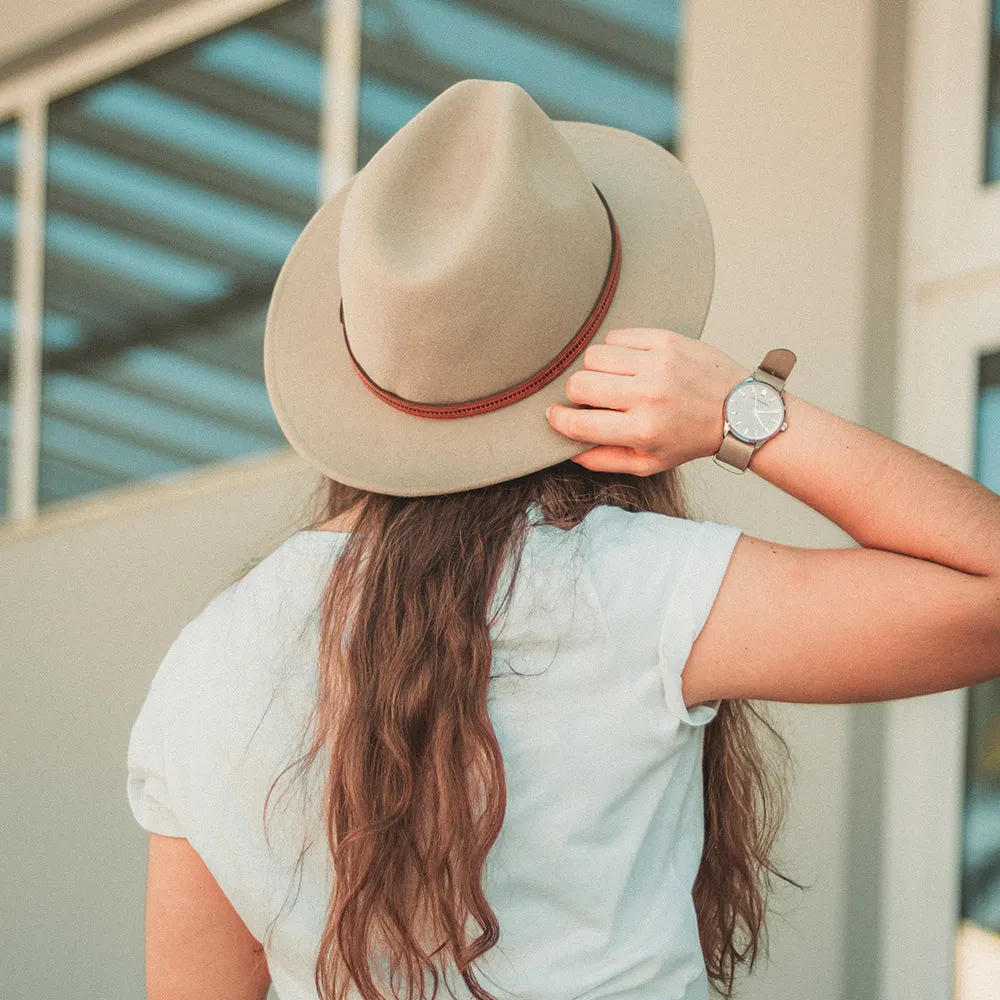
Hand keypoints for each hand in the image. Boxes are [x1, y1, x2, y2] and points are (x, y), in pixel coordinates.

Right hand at [545, 328, 751, 474]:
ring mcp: (658, 364)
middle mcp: (648, 396)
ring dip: (596, 369)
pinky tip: (629, 362)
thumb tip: (568, 449)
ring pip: (594, 356)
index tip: (556, 415)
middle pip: (579, 384)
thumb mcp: (649, 463)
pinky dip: (616, 349)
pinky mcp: (666, 340)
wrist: (737, 410)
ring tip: (614, 379)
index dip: (558, 419)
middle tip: (592, 399)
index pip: (579, 422)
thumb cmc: (689, 439)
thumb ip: (604, 460)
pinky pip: (617, 336)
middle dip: (577, 394)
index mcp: (642, 430)